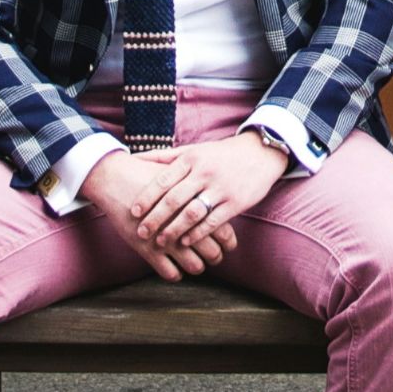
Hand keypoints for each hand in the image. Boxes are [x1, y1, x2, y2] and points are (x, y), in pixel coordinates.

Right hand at [82, 151, 235, 280]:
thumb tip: (220, 201)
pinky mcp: (147, 249)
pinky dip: (175, 274)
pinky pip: (169, 272)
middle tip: (215, 257)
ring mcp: (166, 239)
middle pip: (212, 251)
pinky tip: (175, 269)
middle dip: (216, 257)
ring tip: (196, 264)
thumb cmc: (151, 176)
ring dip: (197, 267)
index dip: (229, 242)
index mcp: (196, 206)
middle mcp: (184, 224)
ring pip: (194, 265)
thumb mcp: (180, 178)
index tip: (228, 245)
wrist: (117, 178)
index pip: (224, 232)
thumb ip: (201, 191)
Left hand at [131, 130, 289, 251]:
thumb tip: (132, 157)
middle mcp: (204, 173)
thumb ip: (163, 156)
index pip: (163, 180)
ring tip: (161, 241)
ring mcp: (221, 188)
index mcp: (191, 159)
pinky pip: (213, 221)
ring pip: (192, 213)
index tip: (134, 213)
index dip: (147, 198)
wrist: (260, 153)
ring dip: (174, 229)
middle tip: (142, 232)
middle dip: (155, 218)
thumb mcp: (193, 150)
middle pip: (174, 199)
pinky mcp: (236, 202)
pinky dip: (197, 233)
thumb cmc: (220, 154)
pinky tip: (186, 242)